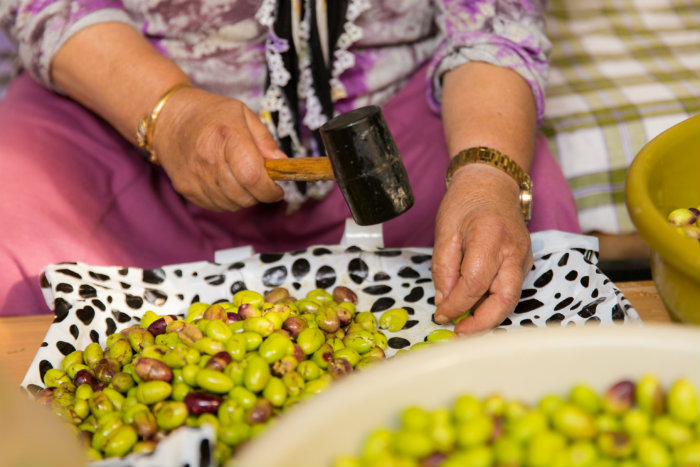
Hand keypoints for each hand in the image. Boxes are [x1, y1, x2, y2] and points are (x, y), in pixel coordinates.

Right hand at [153, 87, 284, 210]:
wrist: (167, 118)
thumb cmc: (209, 114)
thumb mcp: (242, 114)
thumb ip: (265, 140)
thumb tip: (282, 163)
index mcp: (227, 136)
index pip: (253, 177)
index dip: (270, 189)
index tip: (277, 188)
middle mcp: (208, 159)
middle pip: (245, 195)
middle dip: (260, 194)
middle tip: (261, 182)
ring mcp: (195, 177)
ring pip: (232, 204)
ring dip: (244, 198)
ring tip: (242, 180)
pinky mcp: (185, 189)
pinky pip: (216, 206)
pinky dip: (227, 200)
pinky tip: (226, 183)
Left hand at [432, 164, 532, 333]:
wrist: (492, 183)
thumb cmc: (465, 202)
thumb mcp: (444, 231)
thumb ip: (443, 268)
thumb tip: (445, 302)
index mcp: (491, 237)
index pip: (475, 283)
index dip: (457, 305)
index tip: (441, 314)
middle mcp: (514, 250)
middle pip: (504, 299)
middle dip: (482, 323)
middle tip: (459, 333)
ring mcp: (524, 257)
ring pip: (511, 298)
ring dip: (489, 316)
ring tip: (465, 324)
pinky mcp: (525, 263)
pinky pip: (511, 290)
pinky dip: (494, 303)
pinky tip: (476, 307)